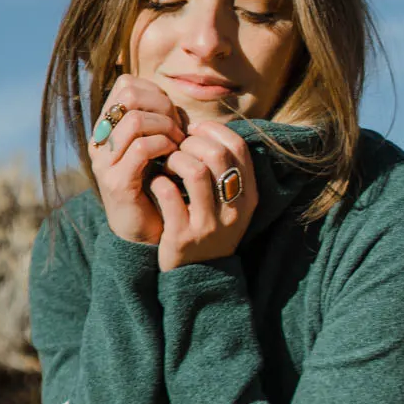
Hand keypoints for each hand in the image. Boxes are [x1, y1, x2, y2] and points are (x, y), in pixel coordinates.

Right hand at [88, 76, 186, 245]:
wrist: (147, 233)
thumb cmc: (157, 187)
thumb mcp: (156, 147)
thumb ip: (157, 122)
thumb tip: (174, 101)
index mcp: (107, 128)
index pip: (125, 85)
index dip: (155, 92)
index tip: (173, 114)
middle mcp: (99, 142)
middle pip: (127, 95)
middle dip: (161, 106)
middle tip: (178, 128)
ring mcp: (104, 163)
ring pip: (134, 121)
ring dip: (166, 127)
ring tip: (179, 143)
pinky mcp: (117, 182)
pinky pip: (142, 148)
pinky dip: (165, 146)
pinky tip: (175, 156)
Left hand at [150, 121, 257, 272]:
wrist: (196, 276)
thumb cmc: (208, 229)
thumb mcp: (229, 203)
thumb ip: (225, 170)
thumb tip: (204, 127)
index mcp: (248, 197)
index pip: (238, 147)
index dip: (213, 130)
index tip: (193, 130)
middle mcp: (233, 211)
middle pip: (216, 154)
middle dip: (191, 142)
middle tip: (177, 148)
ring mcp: (208, 225)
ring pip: (193, 170)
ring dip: (174, 159)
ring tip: (167, 165)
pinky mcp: (182, 236)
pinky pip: (168, 193)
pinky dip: (158, 181)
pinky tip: (156, 184)